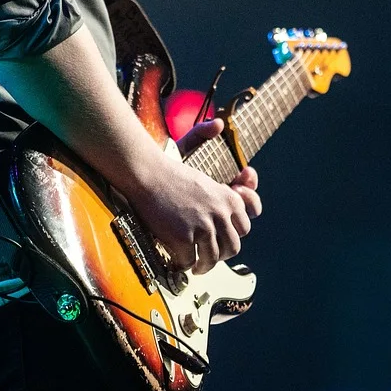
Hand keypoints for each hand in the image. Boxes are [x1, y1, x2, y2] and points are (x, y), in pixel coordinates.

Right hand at [126, 119, 262, 274]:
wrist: (145, 174)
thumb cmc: (165, 165)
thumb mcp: (193, 149)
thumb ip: (206, 138)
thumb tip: (218, 123)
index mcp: (228, 197)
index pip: (245, 226)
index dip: (234, 234)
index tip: (224, 240)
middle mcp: (221, 213)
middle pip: (233, 246)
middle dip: (221, 254)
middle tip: (210, 257)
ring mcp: (204, 227)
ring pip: (214, 258)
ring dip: (205, 266)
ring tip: (196, 267)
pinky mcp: (184, 239)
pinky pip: (190, 262)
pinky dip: (184, 265)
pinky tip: (178, 263)